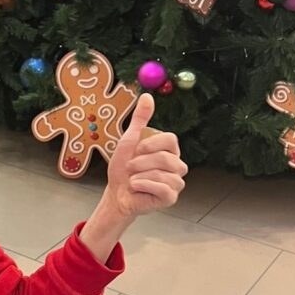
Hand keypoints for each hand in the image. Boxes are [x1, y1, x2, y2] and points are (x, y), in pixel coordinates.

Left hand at [106, 93, 187, 217]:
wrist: (116, 192)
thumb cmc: (124, 167)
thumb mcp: (129, 139)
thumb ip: (140, 119)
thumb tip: (147, 96)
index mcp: (169, 150)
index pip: (170, 140)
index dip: (152, 144)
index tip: (137, 149)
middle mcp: (177, 165)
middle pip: (165, 158)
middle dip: (141, 163)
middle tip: (130, 167)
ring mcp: (176, 182)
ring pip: (162, 174)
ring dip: (140, 175)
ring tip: (133, 179)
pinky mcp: (171, 198)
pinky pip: (162, 188)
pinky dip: (144, 185)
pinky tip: (136, 187)